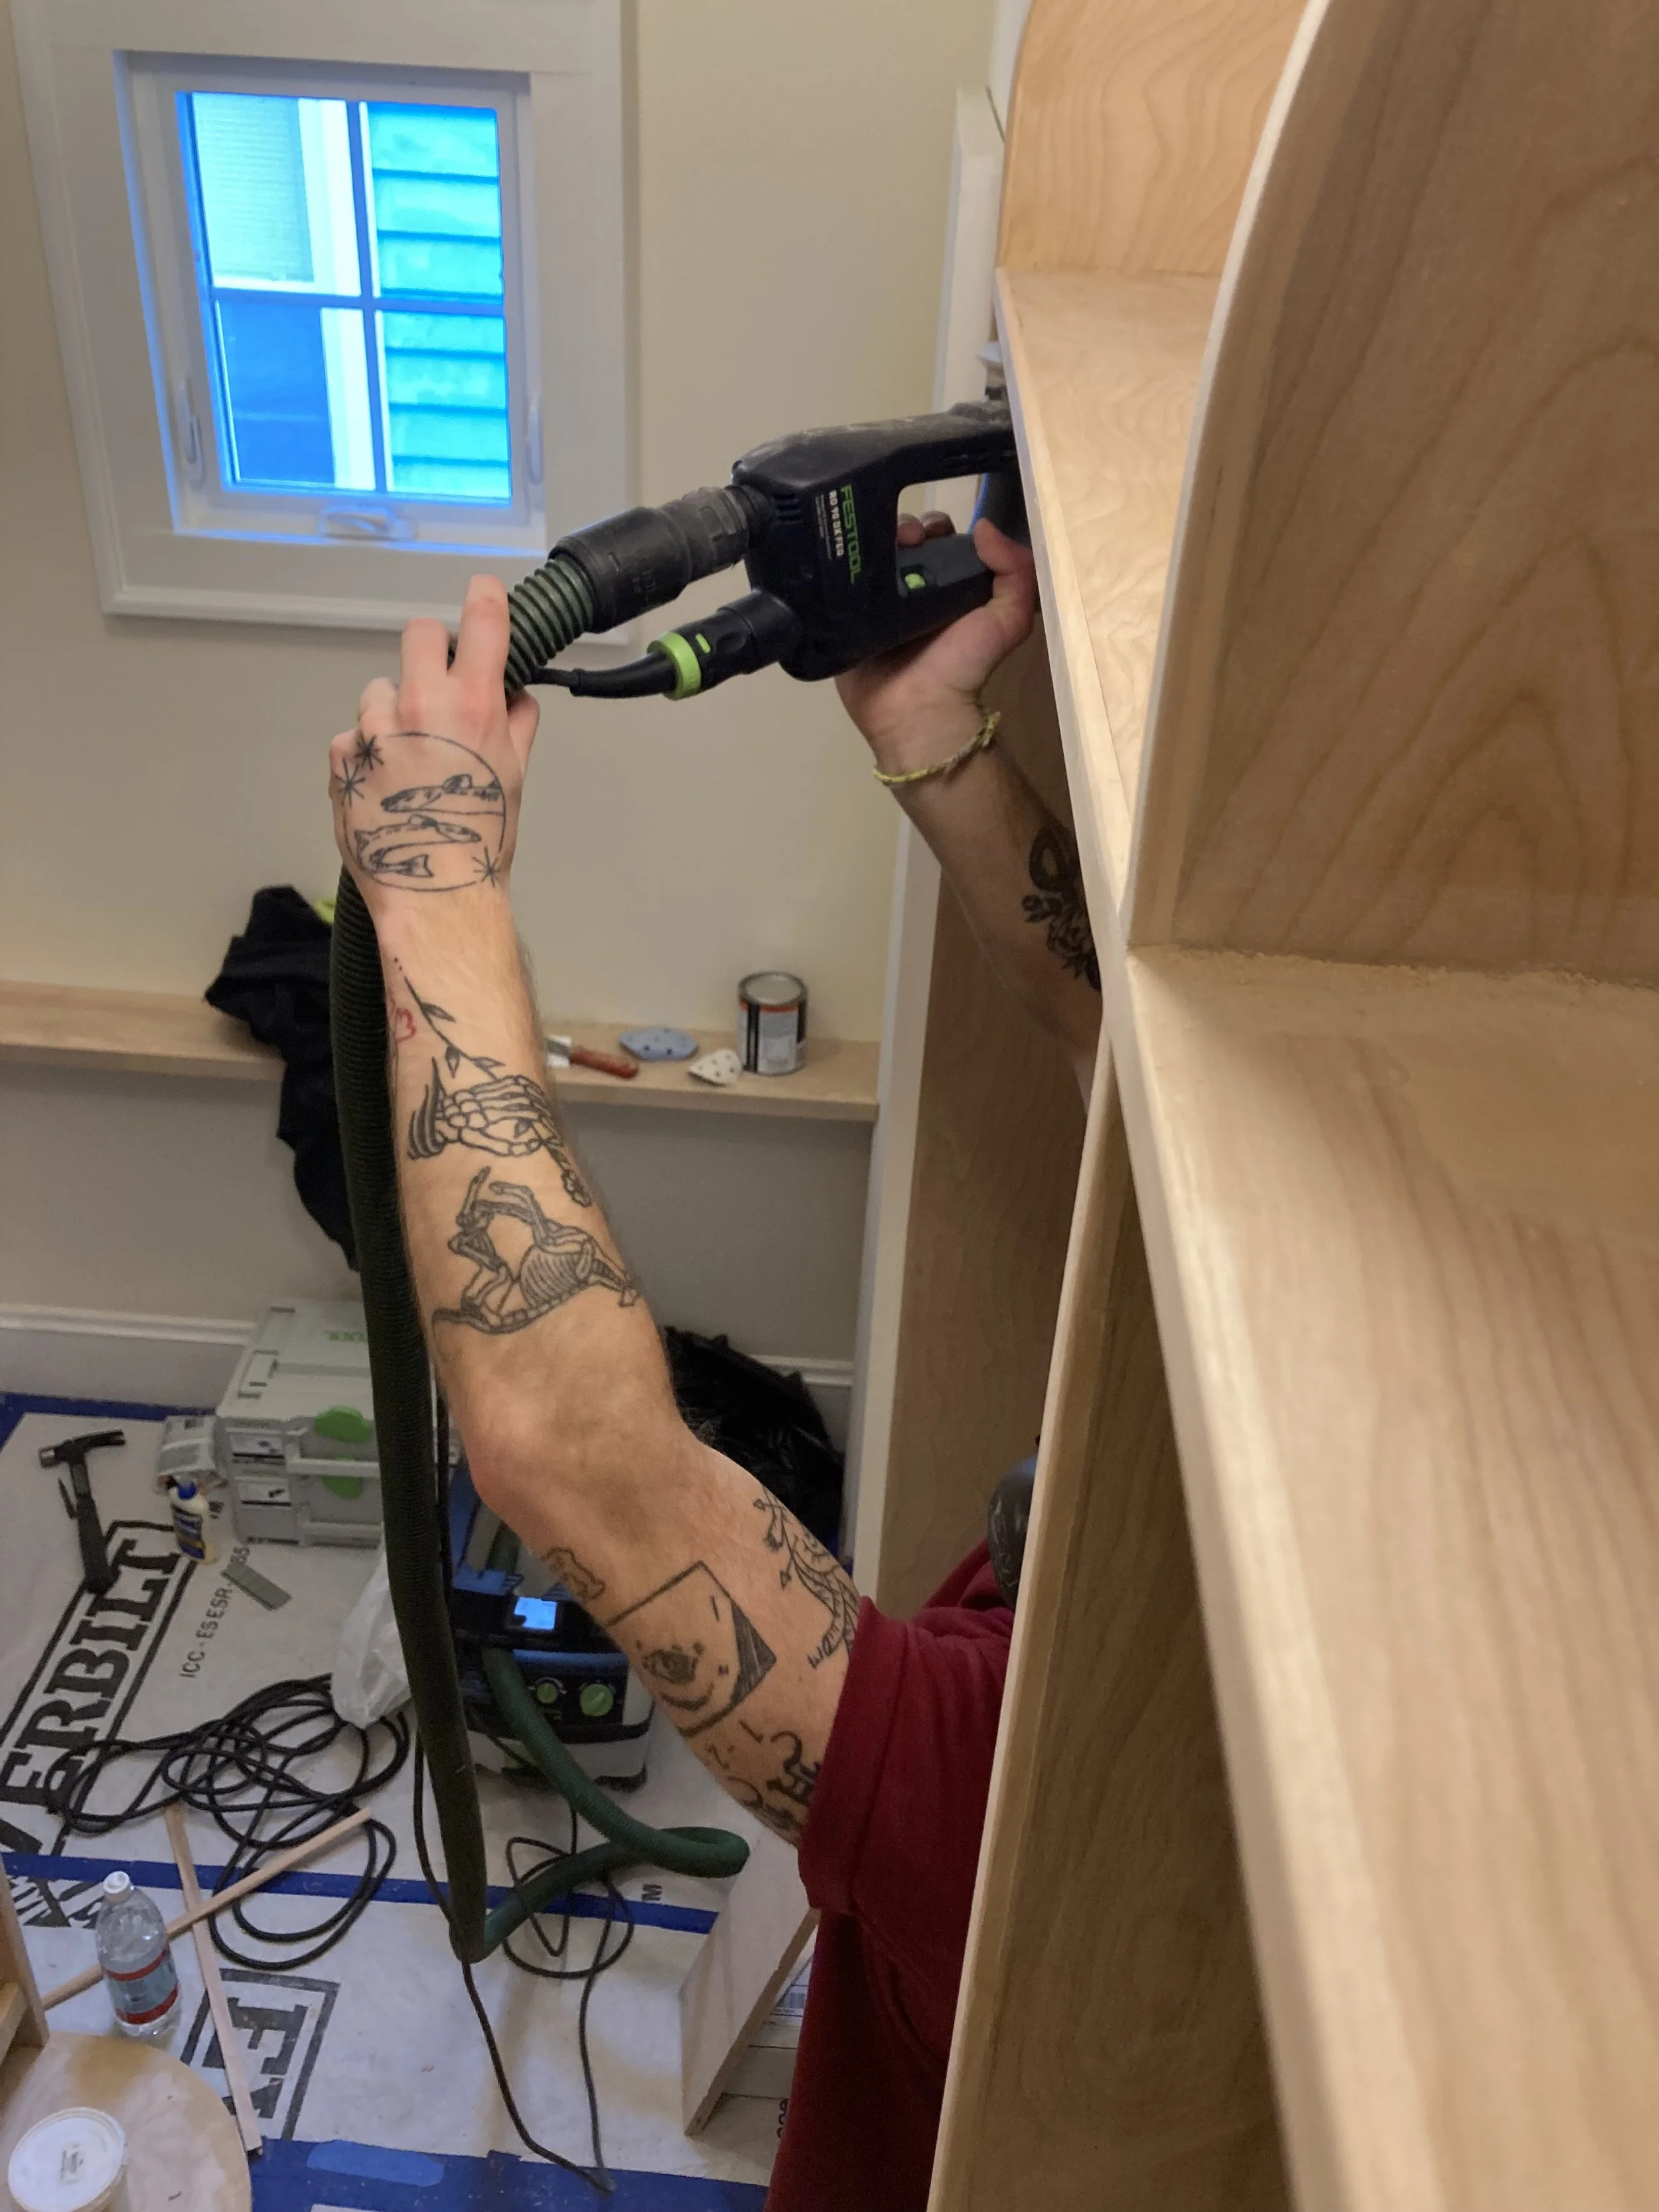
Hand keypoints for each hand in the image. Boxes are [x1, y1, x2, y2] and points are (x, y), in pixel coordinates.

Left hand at [329, 574, 538, 915]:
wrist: (434, 896)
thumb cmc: (481, 842)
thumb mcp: (515, 776)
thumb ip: (516, 724)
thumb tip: (514, 697)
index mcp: (473, 704)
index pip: (482, 619)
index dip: (485, 598)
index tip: (484, 594)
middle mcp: (419, 704)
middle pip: (418, 634)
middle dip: (431, 651)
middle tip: (439, 686)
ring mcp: (373, 728)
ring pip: (381, 691)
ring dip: (393, 713)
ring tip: (409, 762)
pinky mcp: (340, 755)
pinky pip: (354, 736)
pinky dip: (368, 753)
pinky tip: (384, 788)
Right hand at [835, 515, 1036, 776]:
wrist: (918, 711)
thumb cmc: (964, 666)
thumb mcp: (1007, 621)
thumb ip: (1016, 574)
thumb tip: (985, 526)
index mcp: (947, 585)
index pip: (939, 539)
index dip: (935, 526)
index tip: (931, 530)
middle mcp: (911, 589)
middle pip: (901, 542)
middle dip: (901, 529)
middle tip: (902, 541)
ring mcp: (874, 604)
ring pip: (869, 557)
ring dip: (867, 544)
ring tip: (870, 550)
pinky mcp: (846, 619)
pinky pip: (836, 583)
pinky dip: (834, 566)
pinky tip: (834, 556)